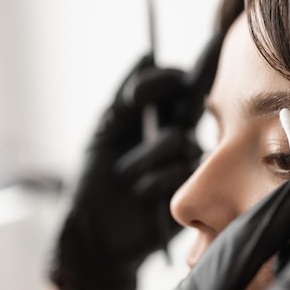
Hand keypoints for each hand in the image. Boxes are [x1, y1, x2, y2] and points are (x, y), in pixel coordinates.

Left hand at [49, 32, 224, 289]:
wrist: (98, 235)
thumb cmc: (94, 183)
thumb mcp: (103, 133)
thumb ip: (123, 96)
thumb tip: (146, 54)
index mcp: (154, 119)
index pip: (174, 84)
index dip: (160, 81)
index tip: (132, 99)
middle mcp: (175, 135)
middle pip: (193, 101)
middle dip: (179, 95)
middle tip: (163, 108)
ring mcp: (187, 162)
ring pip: (178, 140)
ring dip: (142, 159)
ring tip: (125, 179)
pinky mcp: (194, 190)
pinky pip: (180, 171)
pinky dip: (152, 183)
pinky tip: (141, 196)